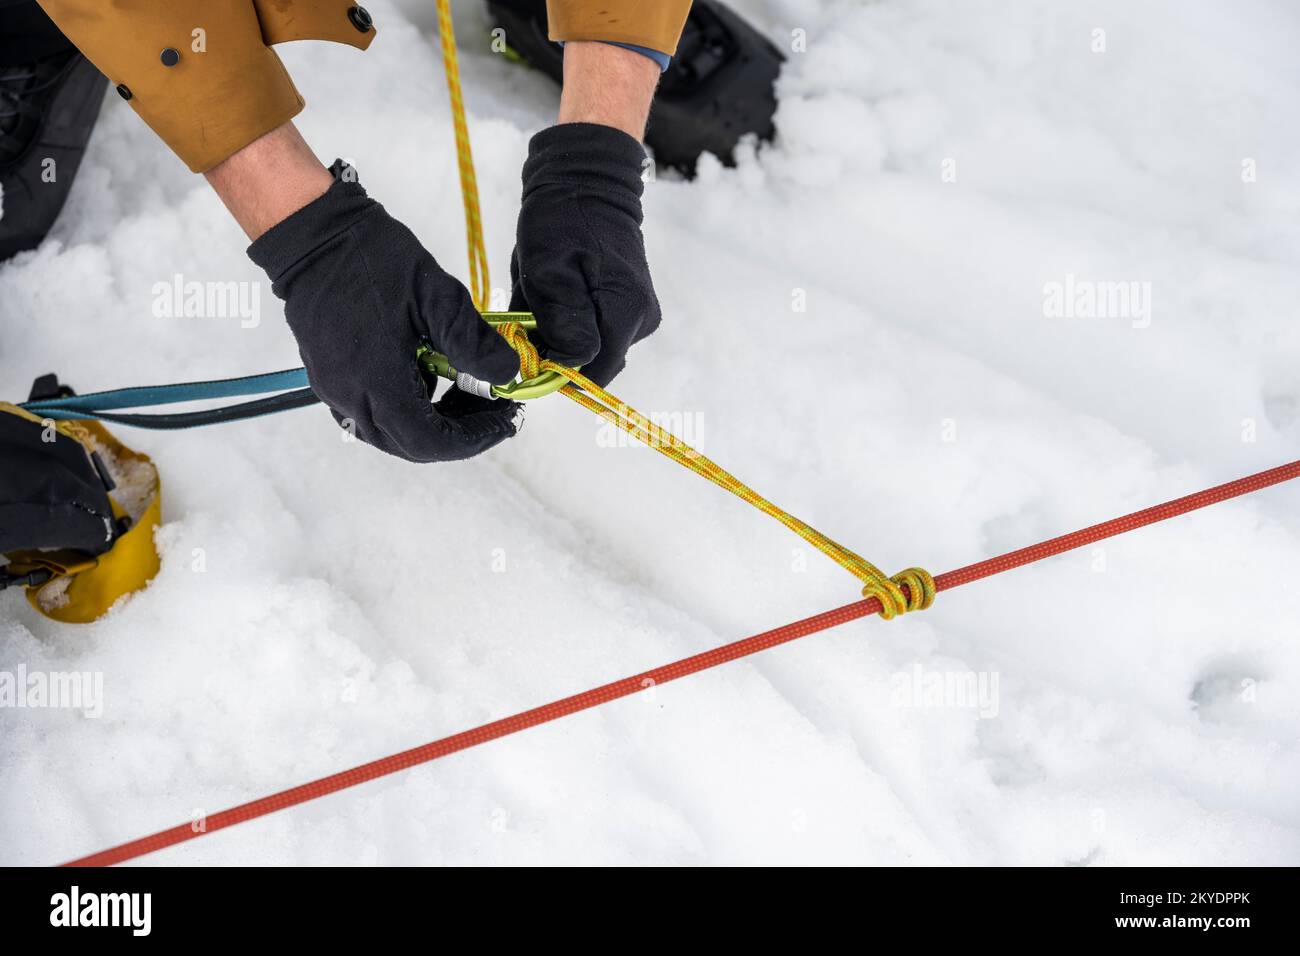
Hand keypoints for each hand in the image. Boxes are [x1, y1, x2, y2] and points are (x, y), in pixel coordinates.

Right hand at [248, 161, 521, 461]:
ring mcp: (335, 390)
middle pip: (412, 444)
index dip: (473, 439)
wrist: (315, 235)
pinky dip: (410, 406)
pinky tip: (432, 375)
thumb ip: (472, 341)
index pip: (430, 441)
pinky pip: (374, 412)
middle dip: (459, 432)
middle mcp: (350, 396)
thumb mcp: (436, 295)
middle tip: (495, 405)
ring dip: (435, 420)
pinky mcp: (330, 378)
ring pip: (392, 432)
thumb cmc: (371, 258)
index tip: (504, 420)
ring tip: (469, 386)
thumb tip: (508, 375)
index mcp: (376, 381)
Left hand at [510, 122, 660, 386]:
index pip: (594, 373)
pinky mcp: (633, 306)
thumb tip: (569, 368)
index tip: (529, 344)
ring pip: (594, 347)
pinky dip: (572, 320)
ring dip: (562, 333)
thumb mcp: (547, 271)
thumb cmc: (562, 220)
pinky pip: (598, 330)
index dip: (558, 370)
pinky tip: (559, 292)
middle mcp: (643, 321)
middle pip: (594, 362)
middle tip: (530, 314)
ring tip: (544, 295)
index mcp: (628, 313)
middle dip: (558, 348)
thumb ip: (561, 324)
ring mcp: (641, 315)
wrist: (587, 180)